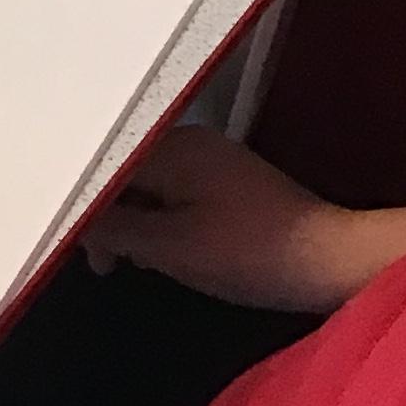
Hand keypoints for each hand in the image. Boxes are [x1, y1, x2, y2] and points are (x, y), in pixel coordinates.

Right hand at [86, 129, 373, 311]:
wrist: (331, 259)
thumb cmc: (249, 254)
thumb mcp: (170, 248)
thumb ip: (114, 230)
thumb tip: (74, 221)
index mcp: (170, 148)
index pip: (100, 166)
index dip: (79, 205)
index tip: (75, 246)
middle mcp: (188, 140)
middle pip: (121, 171)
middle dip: (105, 216)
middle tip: (105, 265)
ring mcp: (210, 157)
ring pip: (146, 183)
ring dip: (133, 220)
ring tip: (134, 262)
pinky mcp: (226, 178)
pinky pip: (172, 190)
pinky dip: (159, 218)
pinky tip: (164, 249)